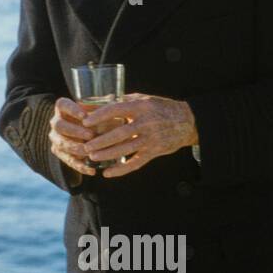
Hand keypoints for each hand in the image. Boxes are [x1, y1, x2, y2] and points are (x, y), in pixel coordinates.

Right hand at [48, 97, 97, 176]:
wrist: (91, 134)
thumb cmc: (98, 118)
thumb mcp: (100, 110)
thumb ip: (104, 107)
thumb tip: (113, 101)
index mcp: (63, 108)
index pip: (62, 105)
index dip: (72, 110)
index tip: (85, 116)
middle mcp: (57, 122)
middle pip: (59, 125)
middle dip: (75, 131)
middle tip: (90, 135)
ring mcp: (57, 138)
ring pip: (61, 144)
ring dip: (76, 148)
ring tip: (90, 152)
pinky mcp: (60, 153)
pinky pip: (68, 161)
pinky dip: (80, 166)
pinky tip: (92, 170)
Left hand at [82, 93, 198, 177]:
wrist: (187, 121)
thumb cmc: (159, 107)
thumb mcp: (141, 99)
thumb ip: (119, 101)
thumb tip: (93, 103)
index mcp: (141, 107)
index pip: (116, 110)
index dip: (99, 116)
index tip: (85, 121)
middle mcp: (146, 123)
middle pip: (119, 133)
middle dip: (100, 141)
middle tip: (85, 145)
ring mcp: (150, 139)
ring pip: (125, 149)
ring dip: (107, 155)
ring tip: (92, 157)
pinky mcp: (154, 152)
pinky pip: (136, 163)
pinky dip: (121, 169)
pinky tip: (108, 173)